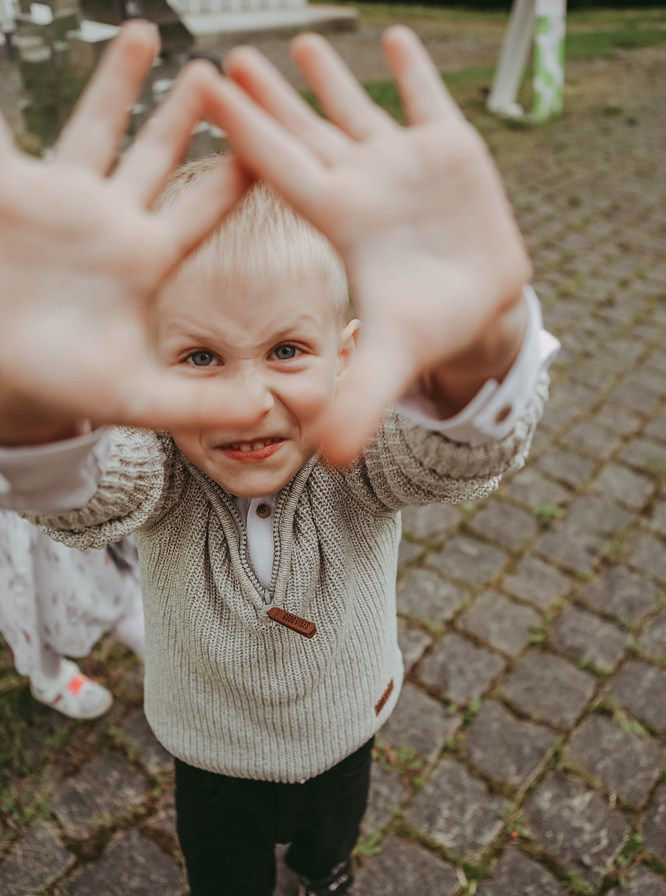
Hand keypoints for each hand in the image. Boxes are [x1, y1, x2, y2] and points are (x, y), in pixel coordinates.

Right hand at [0, 22, 253, 445]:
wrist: (0, 371)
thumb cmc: (63, 384)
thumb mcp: (134, 397)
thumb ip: (198, 404)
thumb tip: (265, 411)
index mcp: (145, 260)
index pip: (200, 210)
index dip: (234, 178)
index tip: (270, 143)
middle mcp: (110, 222)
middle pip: (157, 156)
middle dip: (186, 113)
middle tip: (221, 72)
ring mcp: (62, 201)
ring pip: (96, 128)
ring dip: (119, 82)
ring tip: (146, 32)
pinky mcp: (15, 190)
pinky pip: (14, 137)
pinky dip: (13, 104)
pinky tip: (20, 49)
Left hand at [212, 26, 530, 462]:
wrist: (480, 306)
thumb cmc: (430, 327)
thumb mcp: (395, 359)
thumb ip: (360, 401)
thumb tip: (331, 461)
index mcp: (341, 220)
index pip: (283, 169)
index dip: (247, 131)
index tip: (207, 91)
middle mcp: (364, 184)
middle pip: (306, 131)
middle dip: (269, 95)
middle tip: (226, 54)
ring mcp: (406, 163)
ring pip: (359, 108)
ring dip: (328, 75)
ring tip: (298, 40)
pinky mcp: (452, 149)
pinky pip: (429, 99)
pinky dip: (415, 68)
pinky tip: (396, 35)